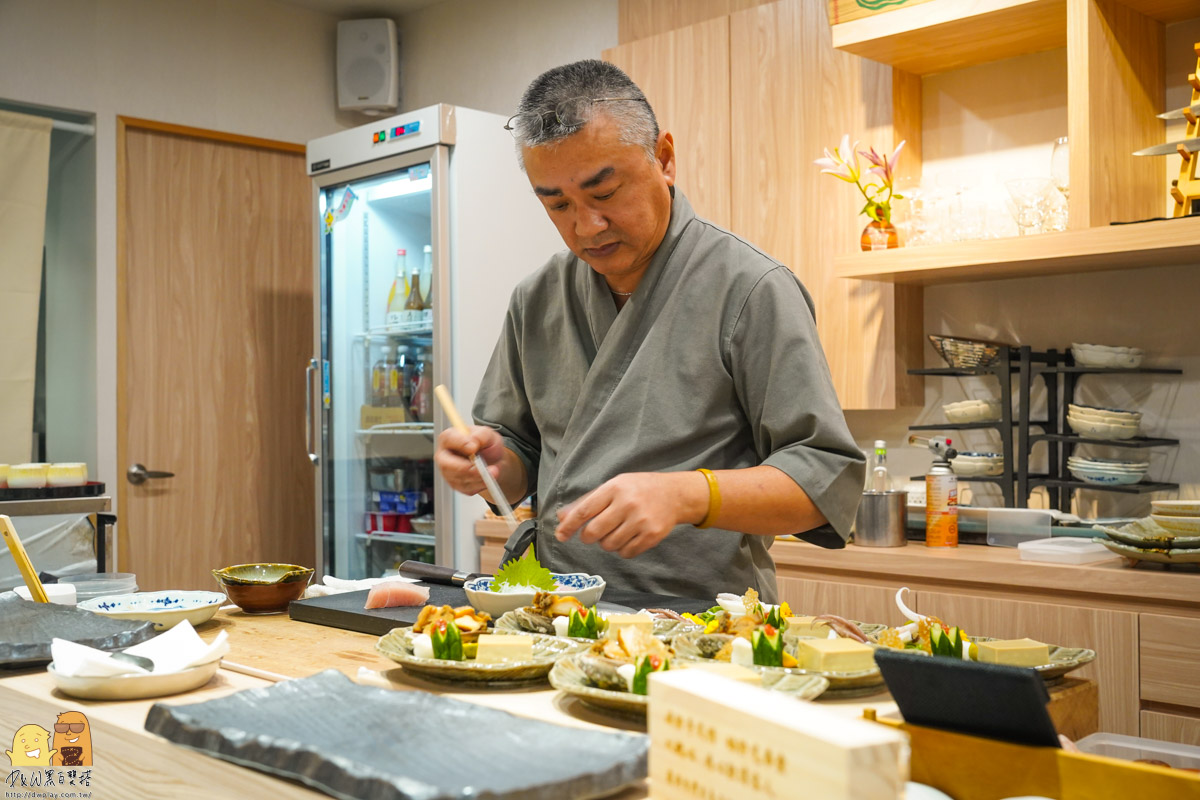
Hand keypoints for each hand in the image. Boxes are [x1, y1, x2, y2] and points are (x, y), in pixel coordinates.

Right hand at [434, 425, 506, 495]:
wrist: (494, 461)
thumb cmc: (487, 445)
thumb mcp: (489, 434)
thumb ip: (481, 435)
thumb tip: (472, 444)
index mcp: (449, 438)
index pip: (448, 439)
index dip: (461, 444)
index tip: (474, 448)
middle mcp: (444, 455)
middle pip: (447, 465)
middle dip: (467, 469)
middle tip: (484, 468)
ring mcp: (448, 472)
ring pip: (459, 479)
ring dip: (479, 477)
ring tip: (493, 471)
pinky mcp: (456, 485)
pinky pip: (466, 489)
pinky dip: (480, 484)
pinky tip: (487, 477)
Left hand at [554, 472, 706, 558]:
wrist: (675, 494)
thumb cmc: (638, 489)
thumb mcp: (613, 487)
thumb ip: (587, 502)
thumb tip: (561, 517)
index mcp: (614, 488)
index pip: (584, 511)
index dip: (568, 526)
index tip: (560, 535)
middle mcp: (627, 504)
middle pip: (593, 533)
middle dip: (588, 536)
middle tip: (594, 532)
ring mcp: (641, 521)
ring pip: (608, 545)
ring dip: (607, 542)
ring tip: (617, 530)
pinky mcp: (651, 536)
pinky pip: (625, 553)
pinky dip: (622, 549)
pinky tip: (629, 536)